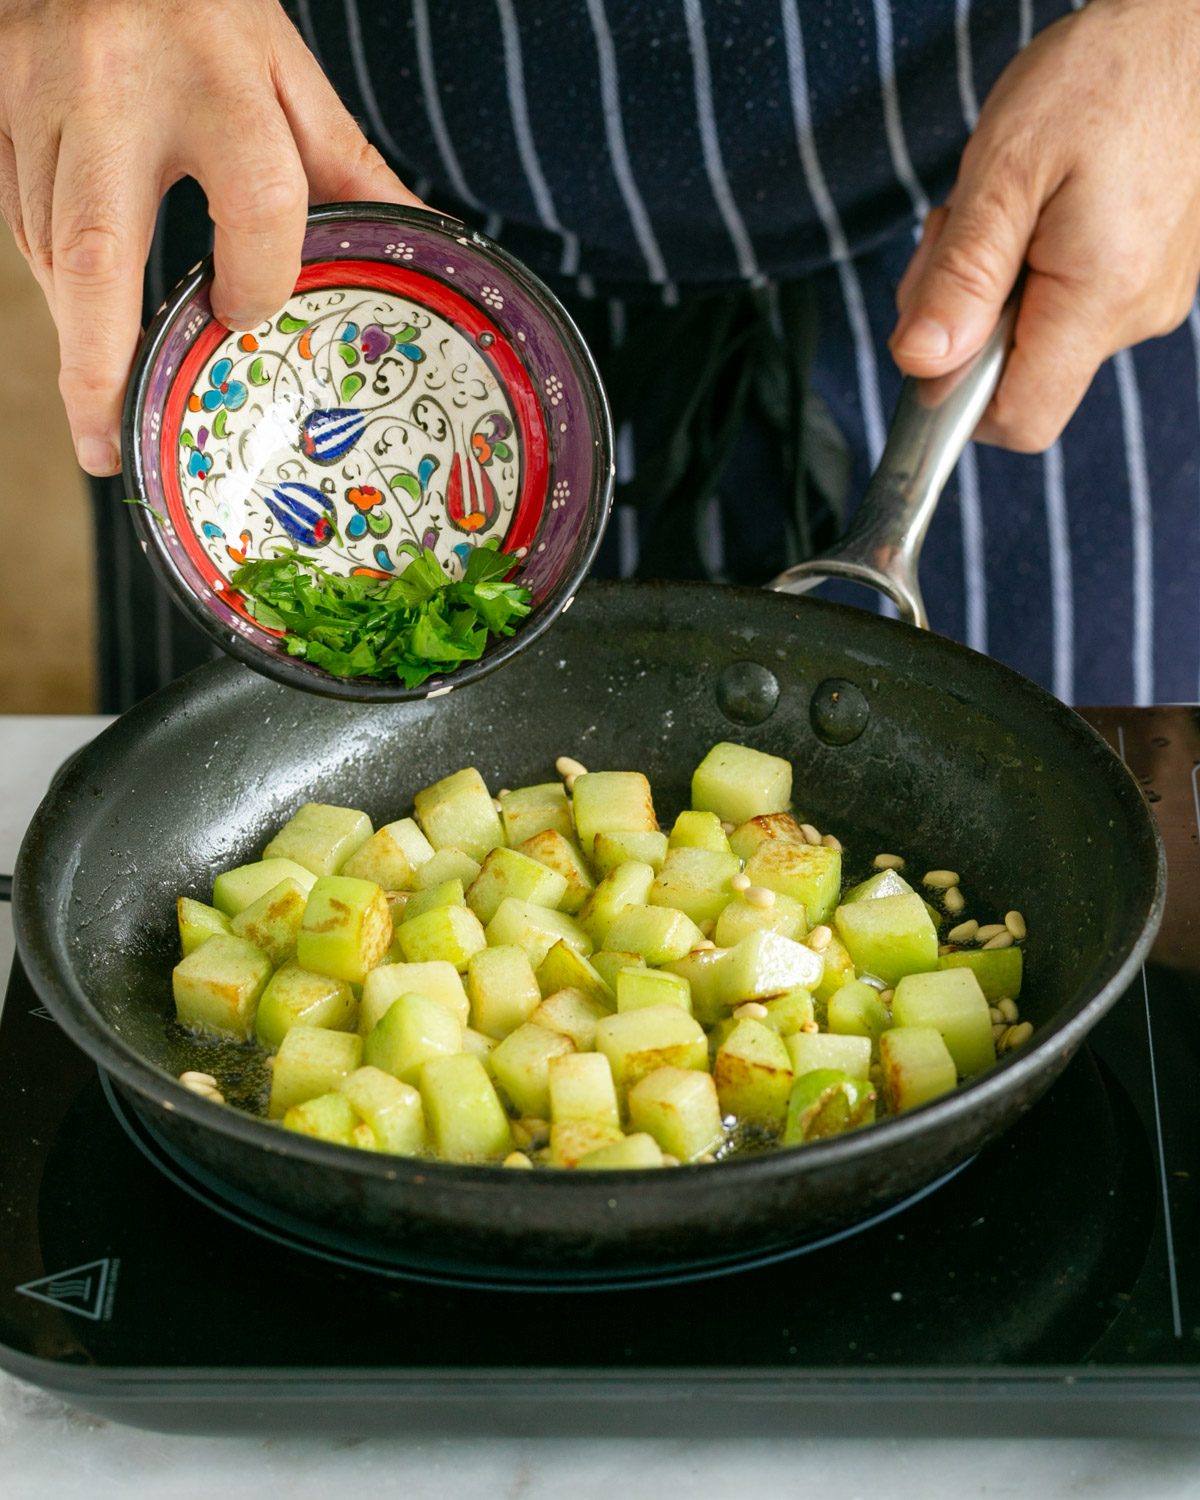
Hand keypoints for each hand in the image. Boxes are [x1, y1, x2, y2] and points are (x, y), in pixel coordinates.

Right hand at [0, 0, 423, 475]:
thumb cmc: (200, 4)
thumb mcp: (286, 70)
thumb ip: (344, 161)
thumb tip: (419, 237)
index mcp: (216, 74)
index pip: (255, 199)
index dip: (260, 277)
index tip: (247, 312)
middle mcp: (116, 89)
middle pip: (99, 253)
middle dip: (98, 364)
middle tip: (105, 446)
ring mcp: (39, 97)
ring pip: (49, 248)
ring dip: (78, 334)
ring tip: (101, 409)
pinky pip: (14, 217)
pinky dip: (51, 280)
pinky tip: (82, 317)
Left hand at [889, 0, 1199, 451]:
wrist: (1185, 27)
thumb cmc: (1099, 78)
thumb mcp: (1004, 170)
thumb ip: (961, 277)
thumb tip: (919, 364)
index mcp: (1100, 298)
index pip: (1018, 420)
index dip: (959, 398)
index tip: (932, 330)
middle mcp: (1134, 316)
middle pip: (1017, 381)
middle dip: (963, 326)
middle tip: (958, 236)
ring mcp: (1146, 300)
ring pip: (1035, 342)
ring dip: (992, 291)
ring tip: (1004, 208)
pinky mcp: (1145, 279)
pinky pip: (1063, 308)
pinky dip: (1028, 272)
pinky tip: (1035, 212)